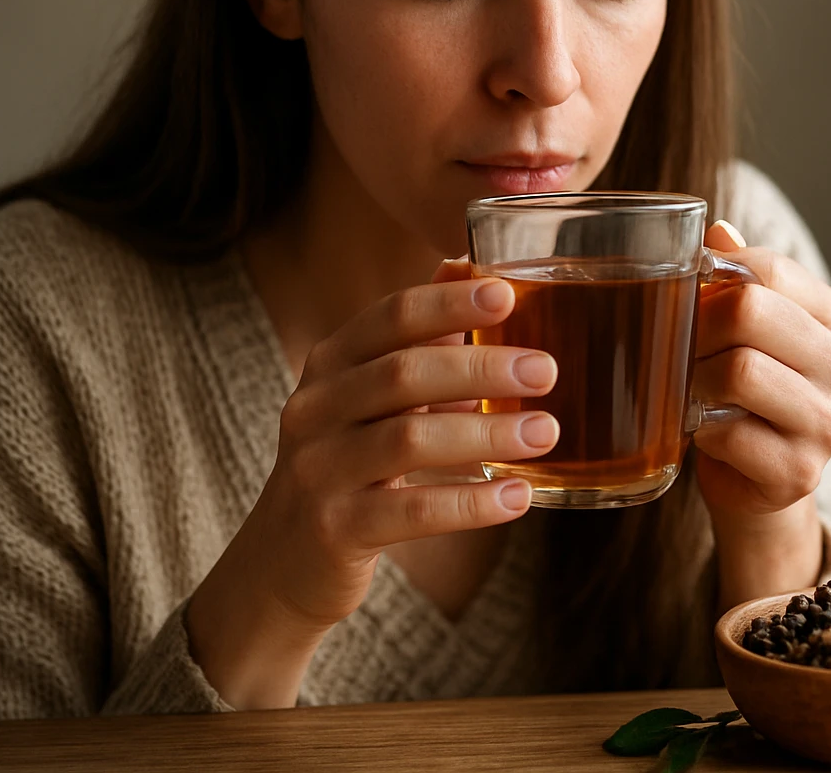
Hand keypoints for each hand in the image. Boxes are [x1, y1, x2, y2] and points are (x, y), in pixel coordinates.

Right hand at [186, 266, 558, 707]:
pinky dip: (471, 503)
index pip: (390, 317)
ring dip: (486, 433)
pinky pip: (412, 510)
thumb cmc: (349, 465)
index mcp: (331, 364)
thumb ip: (418, 342)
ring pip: (408, 439)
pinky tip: (519, 496)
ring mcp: (318, 469)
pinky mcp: (334, 529)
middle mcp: (316, 408)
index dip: (448, 302)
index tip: (506, 293)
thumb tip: (474, 267)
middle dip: (480, 366)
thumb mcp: (371, 397)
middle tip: (547, 370)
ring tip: (546, 432)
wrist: (283, 563)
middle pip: (402, 373)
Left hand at [690, 221, 830, 517]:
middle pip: (750, 311)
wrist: (754, 479)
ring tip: (686, 387)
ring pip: (739, 371)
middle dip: (697, 325)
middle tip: (677, 346)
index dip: (712, 277)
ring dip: (693, 378)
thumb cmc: (741, 392)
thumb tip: (718, 231)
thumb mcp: (743, 329)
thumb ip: (736, 278)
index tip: (689, 297)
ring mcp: (828, 423)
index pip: (768, 269)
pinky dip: (701, 428)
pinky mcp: (799, 472)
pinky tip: (703, 429)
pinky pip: (729, 431)